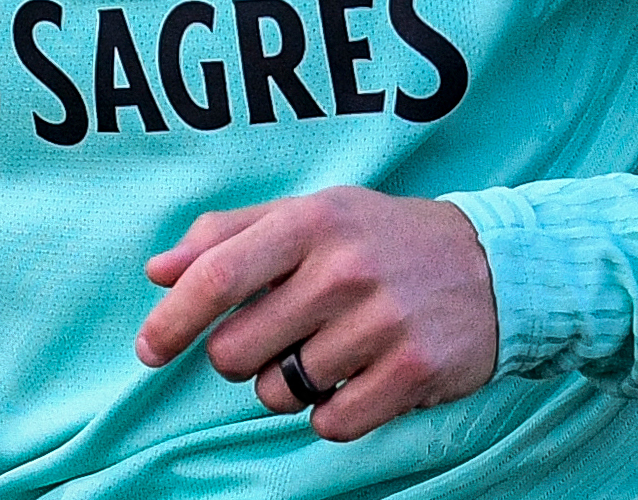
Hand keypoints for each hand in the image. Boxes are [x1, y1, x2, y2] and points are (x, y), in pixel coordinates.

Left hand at [131, 186, 496, 441]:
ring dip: (286, 386)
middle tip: (273, 339)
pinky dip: (328, 413)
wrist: (490, 265)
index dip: (171, 319)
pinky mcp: (414, 371)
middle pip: (236, 350)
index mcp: (308, 223)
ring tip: (323, 353)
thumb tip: (156, 272)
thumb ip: (226, 236)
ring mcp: (381, 322)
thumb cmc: (376, 238)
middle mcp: (342, 269)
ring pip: (280, 392)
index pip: (216, 276)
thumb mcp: (306, 215)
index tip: (146, 350)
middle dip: (236, 358)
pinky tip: (353, 380)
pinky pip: (331, 422)